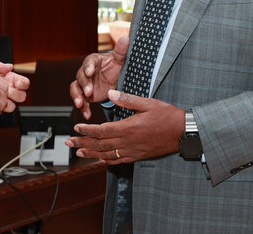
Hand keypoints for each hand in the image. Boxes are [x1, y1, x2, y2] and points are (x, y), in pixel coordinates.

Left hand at [0, 58, 29, 115]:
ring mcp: (1, 99)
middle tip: (9, 92)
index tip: (18, 84)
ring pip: (13, 105)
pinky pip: (1, 110)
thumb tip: (10, 66)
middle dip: (17, 94)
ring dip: (8, 103)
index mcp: (9, 78)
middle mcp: (7, 89)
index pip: (23, 83)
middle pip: (21, 96)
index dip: (23, 84)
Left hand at [64, 90, 183, 163]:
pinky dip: (107, 160)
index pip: (102, 131)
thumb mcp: (148, 103)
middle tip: (69, 142)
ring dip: (91, 154)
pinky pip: (119, 160)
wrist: (183, 132)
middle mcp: (128, 142)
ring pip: (107, 155)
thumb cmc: (167, 116)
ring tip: (79, 152)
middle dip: (83, 143)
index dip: (87, 131)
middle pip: (100, 145)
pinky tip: (100, 159)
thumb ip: (127, 99)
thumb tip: (110, 93)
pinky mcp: (138, 156)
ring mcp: (133, 151)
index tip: (76, 128)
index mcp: (128, 127)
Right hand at [69, 36, 128, 119]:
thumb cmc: (116, 67)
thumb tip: (126, 38)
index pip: (88, 62)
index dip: (88, 67)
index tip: (89, 72)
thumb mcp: (120, 60)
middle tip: (89, 92)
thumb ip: (121, 51)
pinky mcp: (85, 95)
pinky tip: (87, 114)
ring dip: (77, 97)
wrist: (115, 80)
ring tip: (80, 104)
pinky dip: (83, 108)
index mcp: (93, 61)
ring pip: (75, 89)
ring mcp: (84, 84)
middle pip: (80, 77)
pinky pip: (81, 101)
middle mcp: (86, 72)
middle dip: (84, 85)